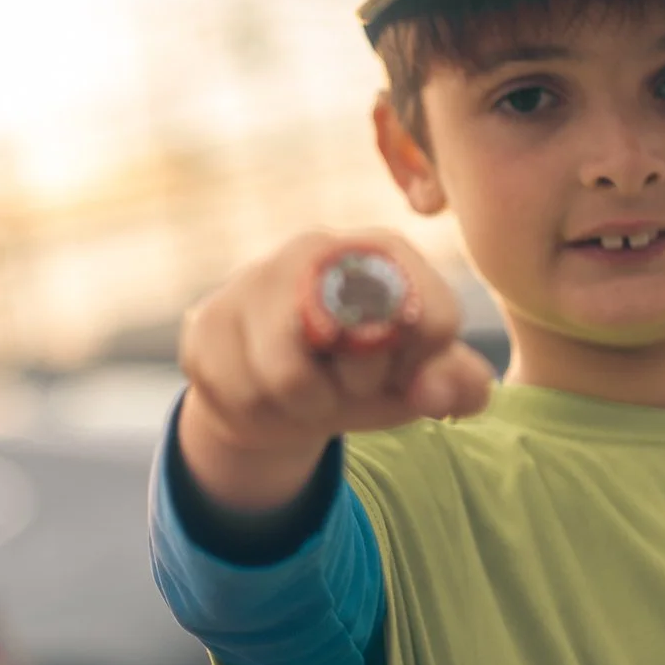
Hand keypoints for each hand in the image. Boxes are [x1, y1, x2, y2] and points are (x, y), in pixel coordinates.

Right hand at [177, 230, 496, 511]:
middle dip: (358, 388)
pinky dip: (260, 416)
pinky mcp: (207, 321)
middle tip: (346, 383)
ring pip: (289, 380)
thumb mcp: (419, 383)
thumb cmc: (361, 376)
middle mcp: (317, 248)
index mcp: (384, 251)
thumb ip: (458, 385)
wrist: (275, 393)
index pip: (432, 319)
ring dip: (305, 408)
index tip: (401, 372)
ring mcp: (255, 279)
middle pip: (359, 345)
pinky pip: (241, 395)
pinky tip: (263, 394)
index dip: (421, 370)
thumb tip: (437, 392)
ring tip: (304, 394)